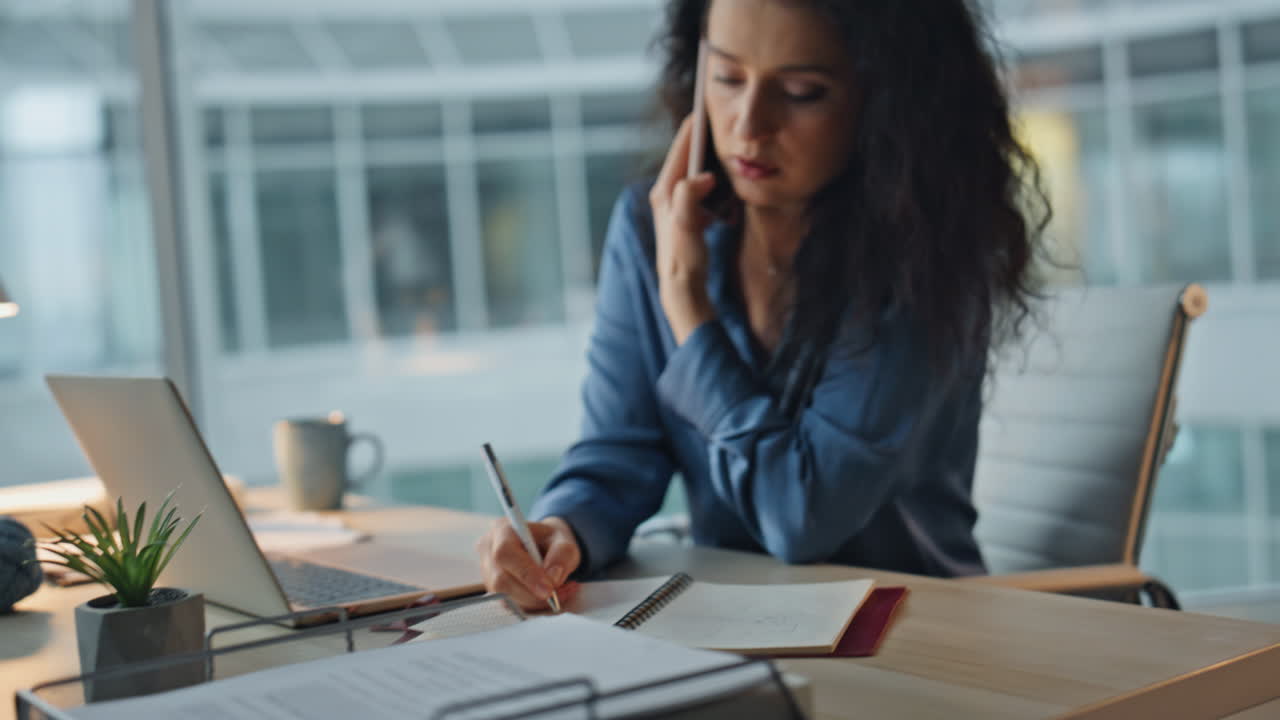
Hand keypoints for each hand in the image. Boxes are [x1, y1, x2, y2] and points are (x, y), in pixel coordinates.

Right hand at [474, 516, 580, 610]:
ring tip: (559, 593)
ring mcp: (487, 571)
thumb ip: (562, 555)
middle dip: (532, 594)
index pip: (505, 553)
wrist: (545, 546)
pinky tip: (547, 597)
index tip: (549, 589)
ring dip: (535, 601)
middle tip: (559, 594)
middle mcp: (488, 549)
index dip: (526, 574)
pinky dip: (532, 605)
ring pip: (505, 597)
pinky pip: (510, 605)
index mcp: (503, 529)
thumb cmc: (551, 541)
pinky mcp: (492, 590)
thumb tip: (552, 578)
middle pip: (501, 580)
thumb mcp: (564, 541)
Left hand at [649, 113, 717, 343]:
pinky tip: (728, 181)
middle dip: (706, 136)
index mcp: (666, 191)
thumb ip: (689, 200)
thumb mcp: (687, 230)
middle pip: (688, 154)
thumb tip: (701, 177)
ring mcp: (676, 202)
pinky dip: (715, 178)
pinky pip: (702, 185)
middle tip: (724, 118)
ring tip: (729, 142)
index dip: (697, 124)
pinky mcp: (686, 212)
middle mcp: (667, 193)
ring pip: (696, 168)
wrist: (682, 290)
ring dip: (712, 157)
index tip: (711, 105)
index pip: (682, 147)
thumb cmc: (684, 261)